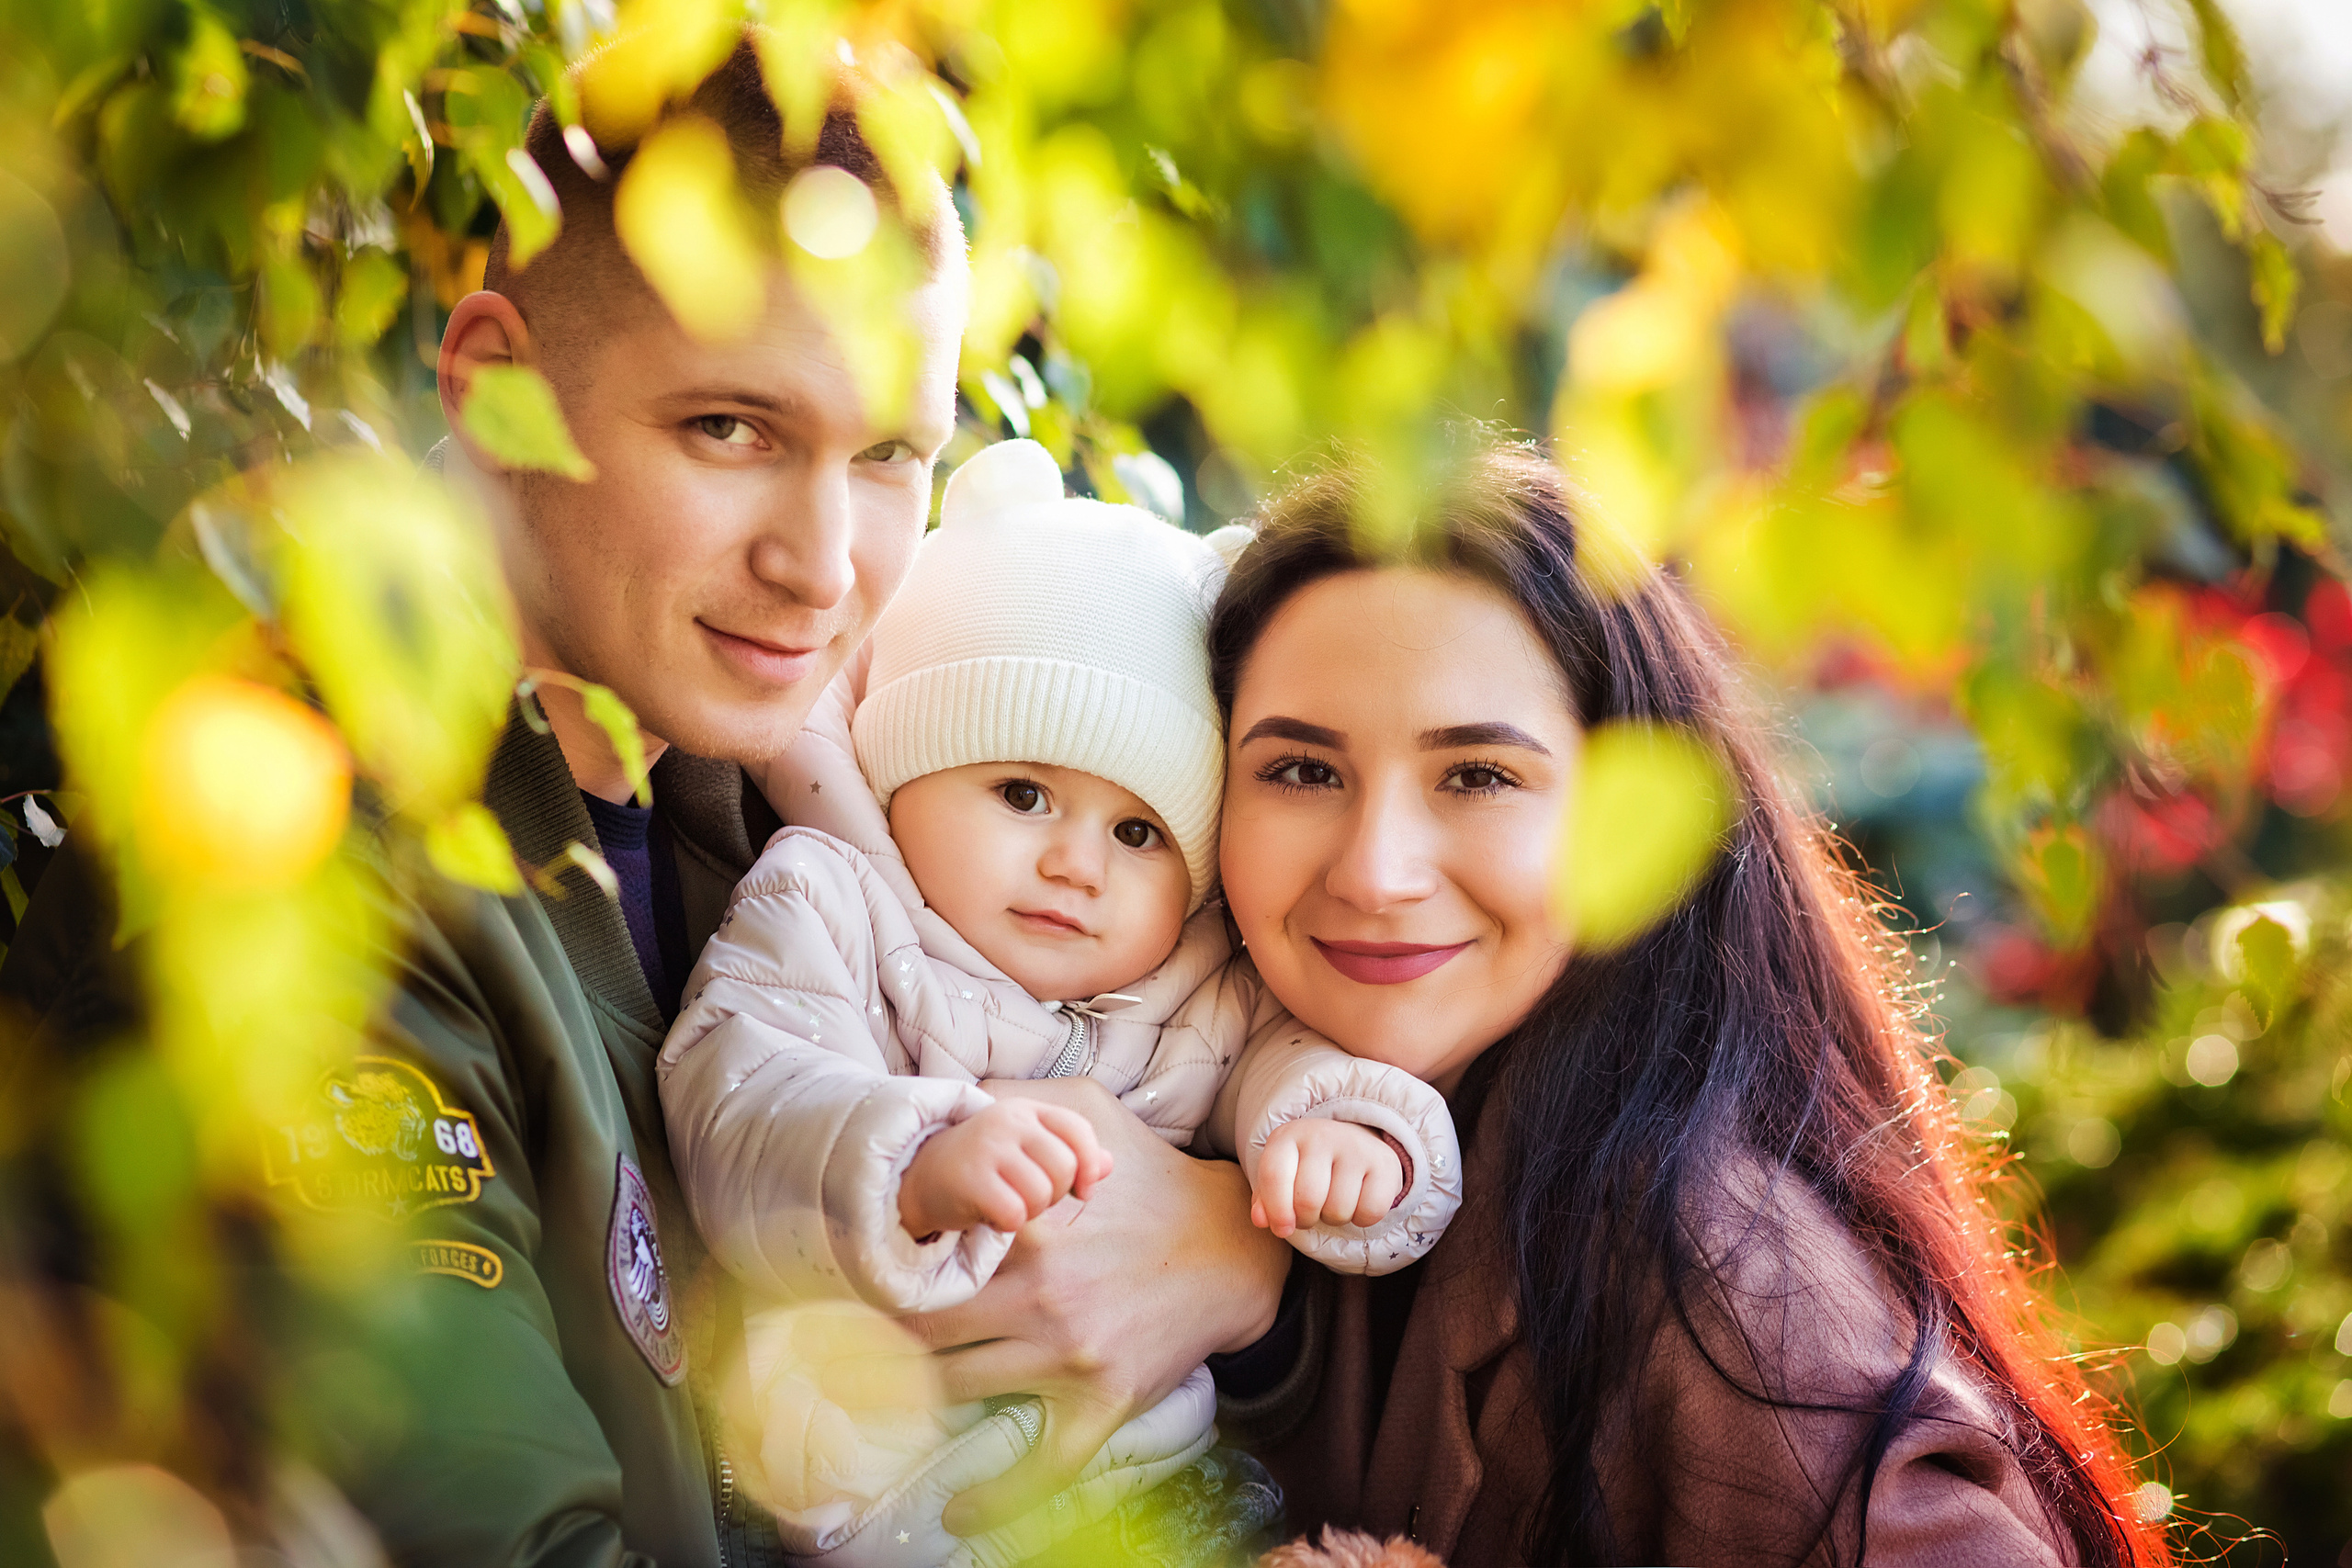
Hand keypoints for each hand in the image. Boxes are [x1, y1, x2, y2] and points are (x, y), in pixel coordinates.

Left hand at [827, 1077, 1288, 1536]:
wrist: (1232, 1251)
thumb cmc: (1152, 1176)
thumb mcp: (1089, 1108)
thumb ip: (1015, 1096)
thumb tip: (947, 1092)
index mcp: (1024, 1224)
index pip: (919, 1253)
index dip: (874, 1265)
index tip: (847, 1272)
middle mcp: (1038, 1292)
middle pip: (917, 1330)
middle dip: (874, 1337)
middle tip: (842, 1340)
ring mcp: (1068, 1353)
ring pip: (952, 1392)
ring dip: (911, 1401)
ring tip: (880, 1401)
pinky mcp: (1101, 1402)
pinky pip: (1036, 1468)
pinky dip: (991, 1499)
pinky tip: (956, 1510)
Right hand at [898, 1098, 1112, 1238]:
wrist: (918, 1176)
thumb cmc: (983, 1166)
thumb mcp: (1026, 1151)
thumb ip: (1068, 1154)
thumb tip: (1109, 1165)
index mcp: (1027, 1110)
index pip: (1078, 1129)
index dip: (1089, 1164)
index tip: (1083, 1191)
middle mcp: (1008, 1121)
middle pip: (1063, 1166)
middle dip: (1054, 1193)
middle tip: (1027, 1197)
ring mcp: (987, 1147)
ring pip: (1041, 1193)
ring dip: (1029, 1211)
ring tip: (1005, 1202)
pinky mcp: (970, 1178)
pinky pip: (1014, 1213)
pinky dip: (1005, 1224)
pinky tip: (988, 1214)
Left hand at [1250, 1118, 1403, 1237]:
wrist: (1353, 1143)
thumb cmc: (1308, 1167)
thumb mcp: (1282, 1176)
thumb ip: (1266, 1199)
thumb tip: (1261, 1220)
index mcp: (1288, 1136)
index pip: (1275, 1175)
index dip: (1276, 1210)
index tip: (1282, 1229)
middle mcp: (1321, 1135)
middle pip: (1308, 1200)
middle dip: (1306, 1219)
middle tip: (1310, 1214)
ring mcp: (1355, 1147)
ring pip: (1338, 1209)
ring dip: (1333, 1219)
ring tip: (1332, 1203)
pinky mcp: (1384, 1163)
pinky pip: (1370, 1211)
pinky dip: (1361, 1219)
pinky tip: (1357, 1202)